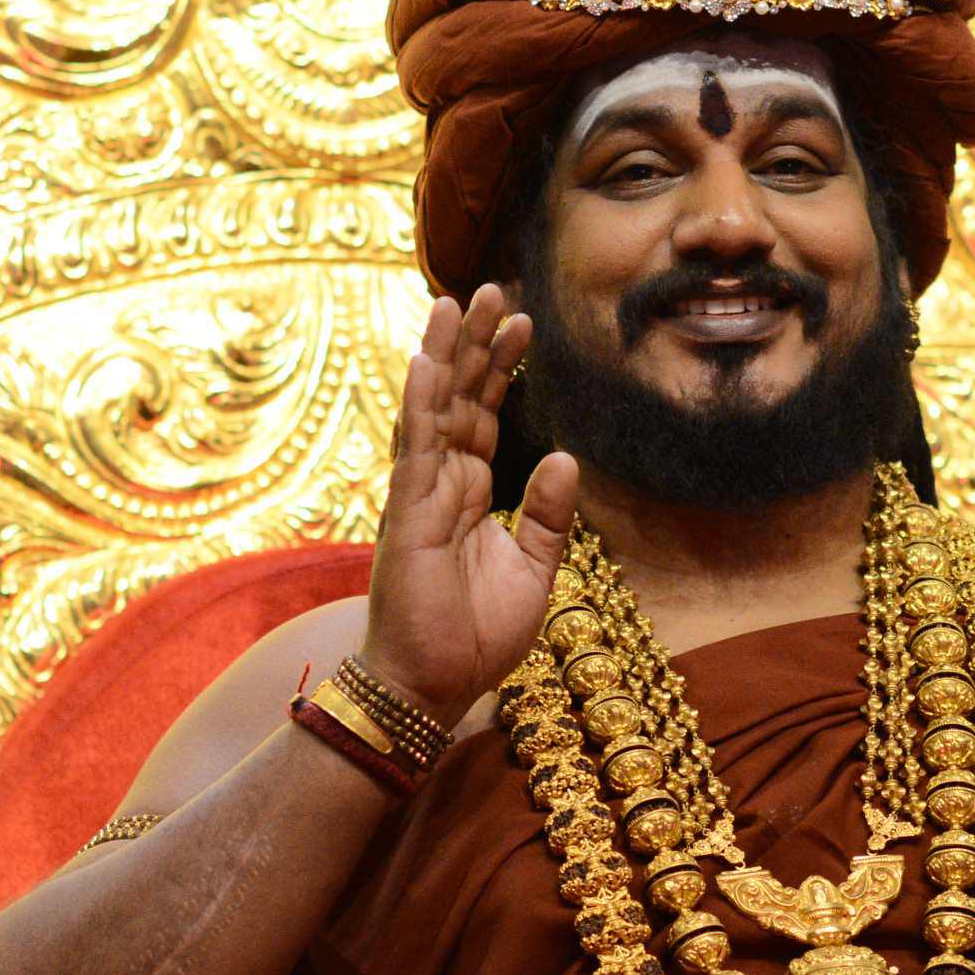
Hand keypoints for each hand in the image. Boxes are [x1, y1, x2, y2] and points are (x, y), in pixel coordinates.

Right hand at [359, 285, 579, 721]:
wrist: (433, 687)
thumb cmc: (474, 637)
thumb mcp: (534, 570)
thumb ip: (548, 514)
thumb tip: (568, 457)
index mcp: (469, 492)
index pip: (485, 413)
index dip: (502, 367)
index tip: (524, 321)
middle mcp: (440, 482)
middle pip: (459, 396)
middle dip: (475, 342)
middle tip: (493, 286)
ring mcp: (419, 495)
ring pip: (432, 409)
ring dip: (444, 355)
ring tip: (455, 300)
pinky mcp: (407, 515)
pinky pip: (414, 450)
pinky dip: (421, 405)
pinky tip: (429, 363)